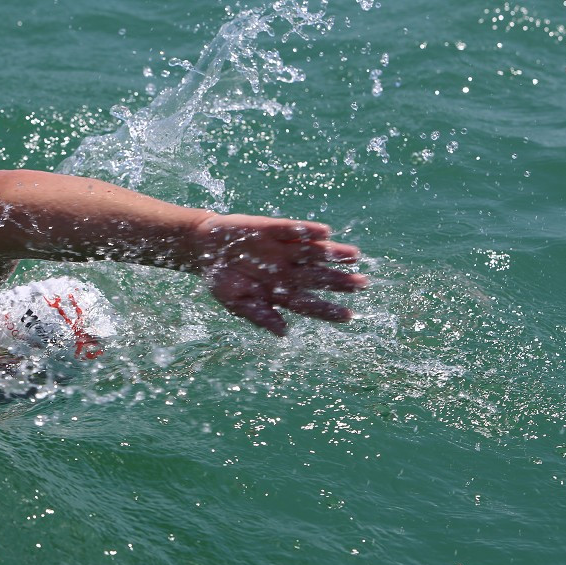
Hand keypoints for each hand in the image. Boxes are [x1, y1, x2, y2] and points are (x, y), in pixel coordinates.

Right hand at [191, 214, 367, 335]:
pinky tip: (325, 232)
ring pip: (313, 252)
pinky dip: (307, 231)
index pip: (309, 303)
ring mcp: (281, 249)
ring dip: (333, 253)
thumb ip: (260, 316)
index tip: (348, 316)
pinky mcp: (272, 229)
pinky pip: (292, 230)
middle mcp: (286, 270)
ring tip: (354, 255)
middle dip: (340, 281)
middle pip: (318, 277)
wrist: (203, 248)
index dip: (328, 310)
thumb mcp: (236, 303)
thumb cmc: (222, 279)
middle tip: (362, 284)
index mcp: (279, 291)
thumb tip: (283, 333)